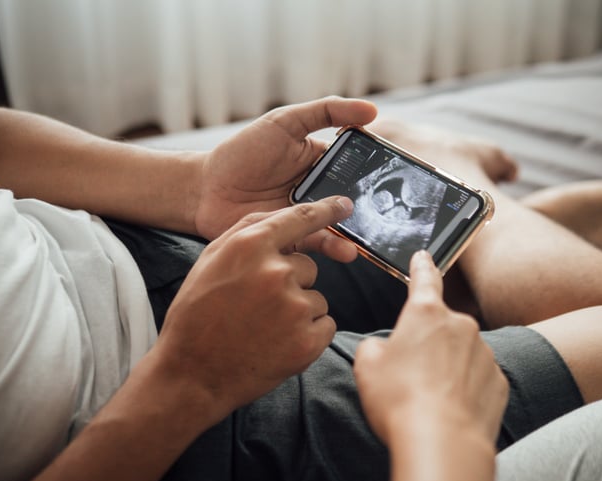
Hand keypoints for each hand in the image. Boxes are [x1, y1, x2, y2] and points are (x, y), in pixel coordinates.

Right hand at [154, 196, 353, 425]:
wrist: (192, 374)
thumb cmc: (197, 315)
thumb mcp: (211, 260)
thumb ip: (249, 233)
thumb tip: (287, 218)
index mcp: (251, 247)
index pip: (301, 218)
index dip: (326, 211)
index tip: (344, 206)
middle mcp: (277, 272)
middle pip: (308, 267)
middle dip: (290, 282)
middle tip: (258, 306)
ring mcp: (295, 307)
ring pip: (317, 298)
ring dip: (299, 311)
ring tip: (264, 327)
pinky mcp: (308, 341)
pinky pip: (325, 325)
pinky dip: (308, 334)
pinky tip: (278, 343)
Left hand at [194, 96, 376, 243]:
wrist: (204, 188)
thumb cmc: (242, 151)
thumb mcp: (285, 122)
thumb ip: (326, 112)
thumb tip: (372, 109)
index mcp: (322, 164)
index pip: (358, 169)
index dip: (377, 173)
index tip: (397, 177)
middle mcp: (319, 192)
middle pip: (353, 201)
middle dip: (370, 211)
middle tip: (387, 218)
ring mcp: (307, 217)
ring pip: (338, 226)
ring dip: (353, 235)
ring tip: (362, 242)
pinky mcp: (293, 240)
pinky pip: (317, 244)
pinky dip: (332, 248)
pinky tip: (344, 250)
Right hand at [354, 251, 508, 444]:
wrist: (442, 443)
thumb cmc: (399, 400)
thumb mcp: (366, 366)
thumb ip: (375, 347)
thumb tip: (386, 350)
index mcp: (425, 313)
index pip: (424, 280)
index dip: (421, 266)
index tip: (423, 256)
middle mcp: (460, 325)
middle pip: (440, 327)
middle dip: (426, 345)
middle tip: (409, 376)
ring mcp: (484, 353)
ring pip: (460, 354)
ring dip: (446, 369)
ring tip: (428, 400)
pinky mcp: (499, 382)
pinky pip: (477, 379)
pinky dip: (464, 390)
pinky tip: (449, 411)